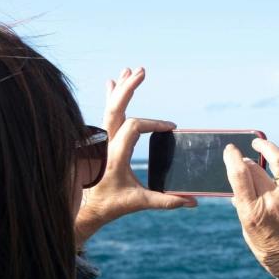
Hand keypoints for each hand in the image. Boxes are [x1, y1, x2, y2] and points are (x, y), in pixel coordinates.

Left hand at [75, 67, 195, 244]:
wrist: (86, 208)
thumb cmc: (112, 205)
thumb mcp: (139, 203)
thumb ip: (166, 201)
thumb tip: (192, 202)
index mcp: (115, 155)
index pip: (134, 127)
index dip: (154, 123)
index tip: (170, 129)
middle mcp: (106, 144)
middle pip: (115, 109)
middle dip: (128, 88)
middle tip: (141, 71)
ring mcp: (101, 141)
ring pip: (109, 109)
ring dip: (120, 88)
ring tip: (129, 70)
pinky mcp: (101, 141)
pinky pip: (105, 114)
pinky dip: (111, 97)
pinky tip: (112, 83)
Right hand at [226, 138, 278, 278]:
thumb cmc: (272, 251)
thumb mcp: (248, 232)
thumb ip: (242, 209)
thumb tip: (235, 190)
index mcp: (252, 212)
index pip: (238, 175)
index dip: (232, 157)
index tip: (230, 150)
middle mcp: (272, 201)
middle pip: (255, 168)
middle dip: (247, 159)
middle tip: (246, 157)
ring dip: (268, 147)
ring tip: (260, 143)